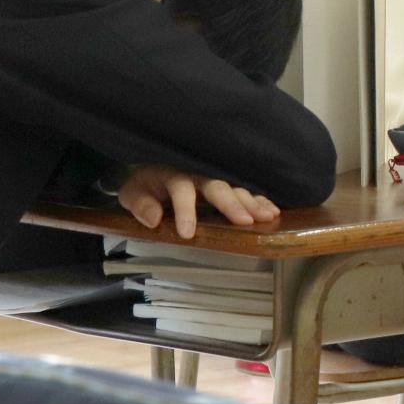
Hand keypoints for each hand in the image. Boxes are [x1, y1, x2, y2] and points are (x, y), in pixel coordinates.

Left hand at [117, 164, 280, 238]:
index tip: (188, 233)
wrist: (152, 169)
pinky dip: (259, 200)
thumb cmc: (144, 185)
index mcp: (173, 173)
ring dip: (252, 202)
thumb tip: (154, 218)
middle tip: (246, 222)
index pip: (181, 189)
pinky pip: (244, 191)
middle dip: (231, 204)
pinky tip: (273, 211)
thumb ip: (140, 204)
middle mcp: (198, 173)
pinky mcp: (224, 185)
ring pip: (235, 188)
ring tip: (267, 217)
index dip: (185, 210)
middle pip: (216, 186)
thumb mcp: (131, 194)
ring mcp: (213, 178)